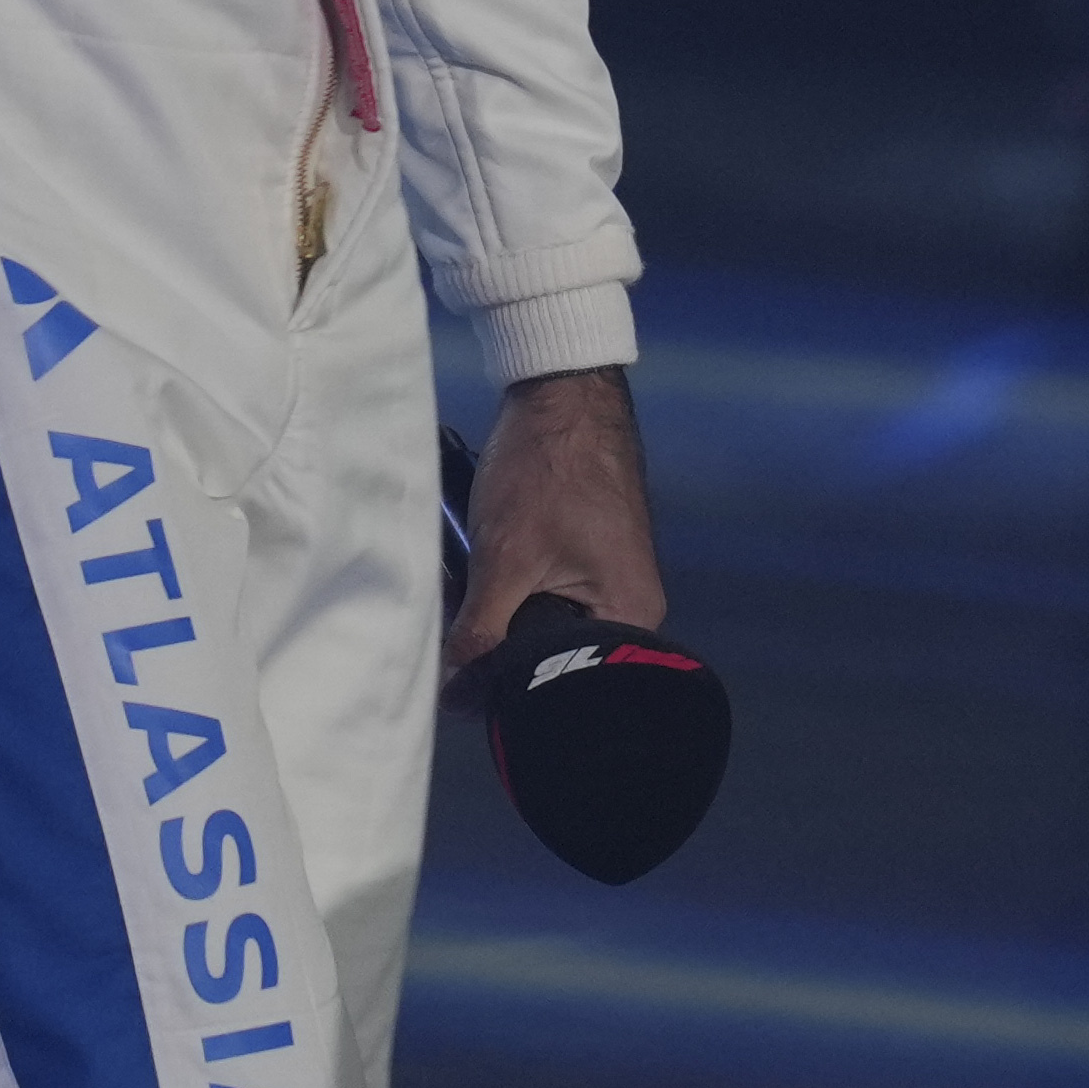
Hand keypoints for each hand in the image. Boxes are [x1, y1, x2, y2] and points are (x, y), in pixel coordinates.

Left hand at [445, 364, 663, 678]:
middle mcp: (632, 605)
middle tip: (456, 630)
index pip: (570, 683)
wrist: (561, 390)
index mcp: (631, 617)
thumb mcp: (504, 559)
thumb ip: (479, 633)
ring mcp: (612, 577)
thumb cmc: (547, 470)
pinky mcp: (590, 553)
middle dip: (503, 646)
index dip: (512, 689)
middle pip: (557, 656)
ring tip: (464, 591)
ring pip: (545, 620)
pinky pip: (547, 590)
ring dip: (502, 611)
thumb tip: (456, 696)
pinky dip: (512, 584)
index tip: (465, 686)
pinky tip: (479, 568)